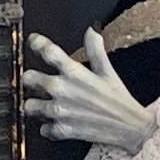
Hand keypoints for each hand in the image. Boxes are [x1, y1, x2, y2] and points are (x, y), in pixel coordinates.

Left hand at [25, 28, 156, 150]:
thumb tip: (92, 30)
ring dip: (35, 105)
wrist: (130, 127)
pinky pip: (43, 129)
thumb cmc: (118, 98)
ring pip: (29, 105)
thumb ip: (95, 50)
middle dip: (30, 79)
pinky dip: (48, 127)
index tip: (34, 41)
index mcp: (74, 72)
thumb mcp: (107, 71)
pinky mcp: (62, 130)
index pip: (48, 51)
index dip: (37, 43)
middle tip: (36, 82)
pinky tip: (57, 123)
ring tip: (46, 104)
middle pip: (29, 78)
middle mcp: (62, 90)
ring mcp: (60, 111)